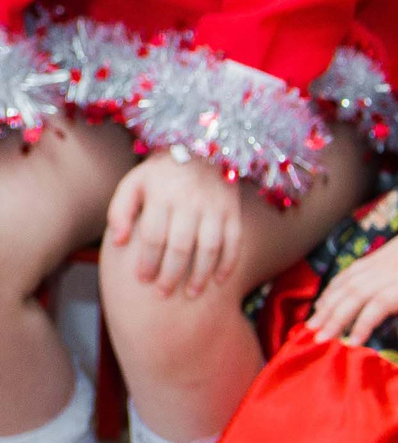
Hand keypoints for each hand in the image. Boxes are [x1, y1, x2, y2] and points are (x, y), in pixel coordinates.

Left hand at [107, 152, 249, 298]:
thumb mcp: (133, 183)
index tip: (142, 280)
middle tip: (162, 294)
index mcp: (162, 195)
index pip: (154, 236)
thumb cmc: (160, 173)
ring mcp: (215, 207)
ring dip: (200, 275)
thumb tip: (120, 242)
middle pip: (181, 246)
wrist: (201, 148)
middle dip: (171, 275)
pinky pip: (234, 241)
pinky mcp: (233, 211)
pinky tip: (219, 280)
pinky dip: (228, 263)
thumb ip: (119, 210)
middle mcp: (190, 202)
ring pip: (209, 248)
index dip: (148, 261)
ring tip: (191, 294)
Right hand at [307, 214, 397, 347]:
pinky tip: (320, 305)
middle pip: (355, 296)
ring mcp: (378, 264)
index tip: (352, 343)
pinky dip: (331, 289)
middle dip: (335, 319)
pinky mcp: (372, 258)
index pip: (381, 304)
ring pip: (346, 285)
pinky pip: (346, 274)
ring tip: (311, 325)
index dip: (364, 323)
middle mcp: (389, 273)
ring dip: (327, 305)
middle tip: (319, 340)